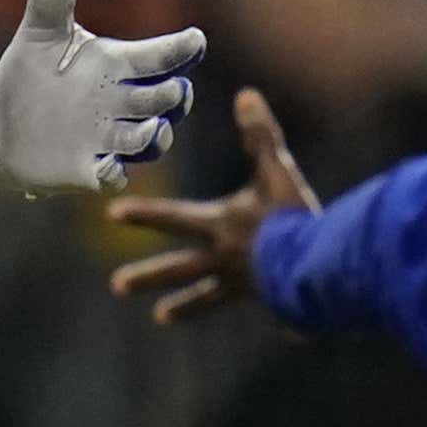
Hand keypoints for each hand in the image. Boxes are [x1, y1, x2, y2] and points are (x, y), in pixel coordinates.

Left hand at [0, 0, 203, 195]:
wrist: (0, 123)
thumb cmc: (31, 74)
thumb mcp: (40, 33)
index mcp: (118, 66)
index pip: (158, 56)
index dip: (179, 49)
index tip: (195, 40)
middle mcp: (121, 103)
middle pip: (162, 100)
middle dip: (173, 97)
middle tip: (176, 91)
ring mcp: (107, 139)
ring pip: (147, 140)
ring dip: (154, 137)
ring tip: (154, 130)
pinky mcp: (87, 169)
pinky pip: (109, 175)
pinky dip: (112, 173)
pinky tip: (108, 169)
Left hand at [107, 88, 320, 323]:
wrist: (314, 267)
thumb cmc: (293, 217)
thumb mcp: (278, 170)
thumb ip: (261, 135)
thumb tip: (245, 94)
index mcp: (221, 226)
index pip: (172, 217)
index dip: (143, 214)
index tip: (112, 214)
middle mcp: (224, 259)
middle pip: (177, 268)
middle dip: (146, 276)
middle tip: (116, 285)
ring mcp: (243, 285)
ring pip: (204, 297)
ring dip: (182, 307)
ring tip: (159, 317)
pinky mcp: (268, 301)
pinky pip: (261, 309)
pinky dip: (267, 319)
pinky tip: (278, 333)